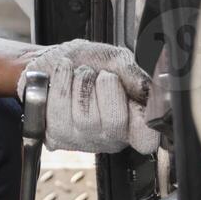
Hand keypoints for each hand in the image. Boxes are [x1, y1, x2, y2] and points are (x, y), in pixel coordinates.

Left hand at [18, 39, 158, 154]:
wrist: (53, 60)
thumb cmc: (85, 61)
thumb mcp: (115, 60)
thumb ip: (134, 75)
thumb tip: (147, 91)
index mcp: (132, 121)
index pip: (147, 139)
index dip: (145, 124)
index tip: (136, 102)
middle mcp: (109, 136)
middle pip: (114, 122)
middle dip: (105, 86)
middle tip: (99, 75)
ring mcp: (82, 139)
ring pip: (84, 118)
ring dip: (80, 83)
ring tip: (79, 75)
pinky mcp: (56, 136)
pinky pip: (58, 112)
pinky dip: (61, 83)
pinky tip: (63, 77)